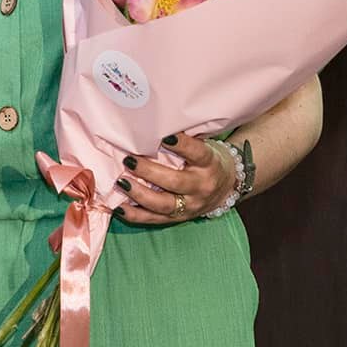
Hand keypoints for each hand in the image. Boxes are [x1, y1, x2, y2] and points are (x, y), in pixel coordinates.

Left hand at [112, 132, 231, 225]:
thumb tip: (153, 126)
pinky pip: (155, 220)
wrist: (227, 187)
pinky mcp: (179, 218)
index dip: (182, 145)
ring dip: (139, 194)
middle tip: (129, 160)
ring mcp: (190, 206)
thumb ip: (185, 140)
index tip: (165, 137)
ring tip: (121, 182)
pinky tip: (119, 208)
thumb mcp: (205, 146)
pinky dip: (135, 215)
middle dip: (149, 172)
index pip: (198, 154)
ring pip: (163, 204)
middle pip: (175, 182)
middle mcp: (201, 187)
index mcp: (209, 164)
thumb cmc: (208, 160)